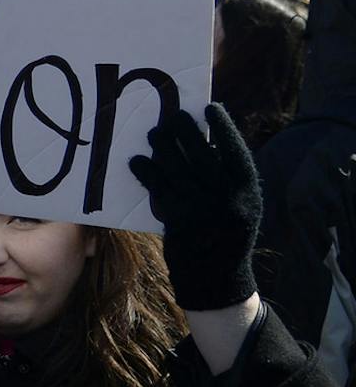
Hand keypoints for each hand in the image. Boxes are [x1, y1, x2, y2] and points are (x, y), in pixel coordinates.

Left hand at [128, 102, 261, 309]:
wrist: (216, 278)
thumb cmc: (226, 233)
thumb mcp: (240, 206)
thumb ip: (226, 178)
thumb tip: (201, 138)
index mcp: (248, 194)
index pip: (237, 152)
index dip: (224, 128)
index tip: (210, 108)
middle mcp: (227, 200)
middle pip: (201, 154)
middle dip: (184, 131)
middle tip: (171, 117)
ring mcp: (201, 209)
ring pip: (176, 166)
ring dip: (162, 146)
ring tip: (154, 133)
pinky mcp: (176, 219)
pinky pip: (158, 186)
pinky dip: (146, 170)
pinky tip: (138, 160)